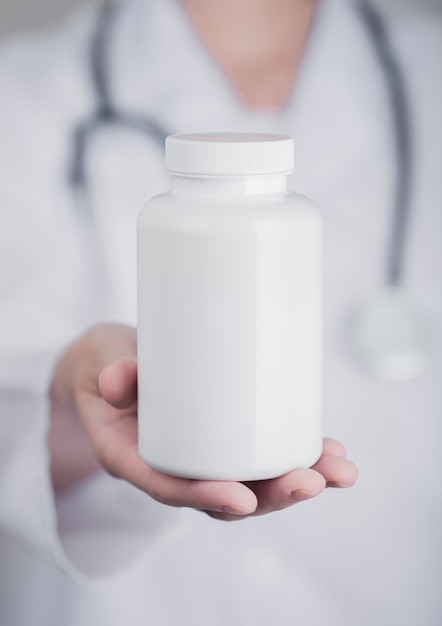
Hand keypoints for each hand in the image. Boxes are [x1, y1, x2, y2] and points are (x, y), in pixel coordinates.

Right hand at [50, 323, 357, 519]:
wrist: (113, 363)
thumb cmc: (106, 364)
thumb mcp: (101, 361)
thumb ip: (111, 370)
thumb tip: (118, 379)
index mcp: (134, 457)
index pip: (168, 488)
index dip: (205, 496)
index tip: (243, 500)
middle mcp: (172, 465)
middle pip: (223, 495)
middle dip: (272, 495)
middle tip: (313, 482)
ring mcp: (201, 455)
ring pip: (250, 483)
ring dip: (297, 480)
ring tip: (341, 471)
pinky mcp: (223, 438)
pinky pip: (259, 456)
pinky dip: (295, 455)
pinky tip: (330, 450)